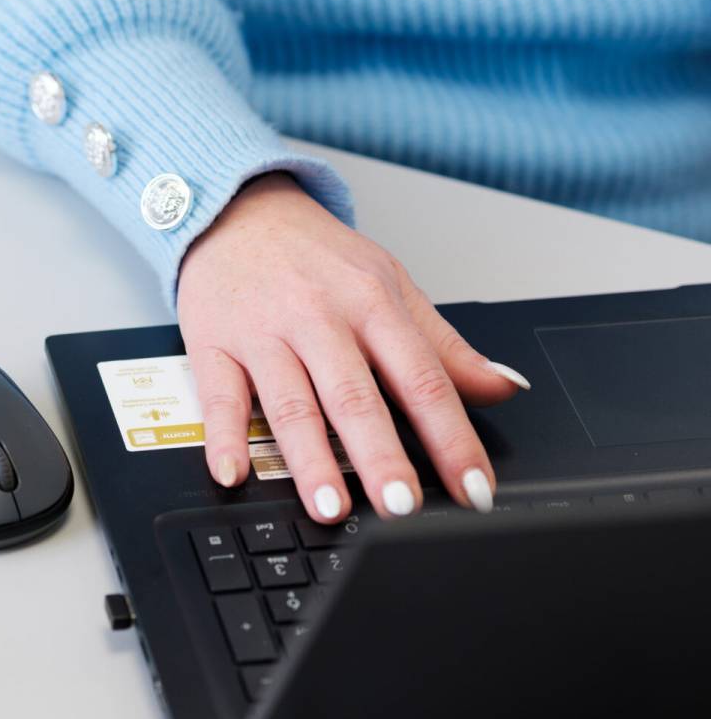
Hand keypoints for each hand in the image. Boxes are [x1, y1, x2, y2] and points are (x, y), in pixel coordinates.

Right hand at [177, 173, 528, 519]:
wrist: (237, 211)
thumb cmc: (315, 257)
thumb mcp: (390, 287)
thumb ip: (445, 346)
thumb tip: (505, 387)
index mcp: (373, 306)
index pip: (423, 381)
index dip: (452, 439)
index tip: (473, 490)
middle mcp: (320, 320)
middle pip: (356, 397)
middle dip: (381, 457)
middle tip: (400, 507)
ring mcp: (264, 334)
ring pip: (290, 404)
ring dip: (310, 460)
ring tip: (329, 507)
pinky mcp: (213, 344)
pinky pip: (218, 397)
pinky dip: (224, 438)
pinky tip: (233, 473)